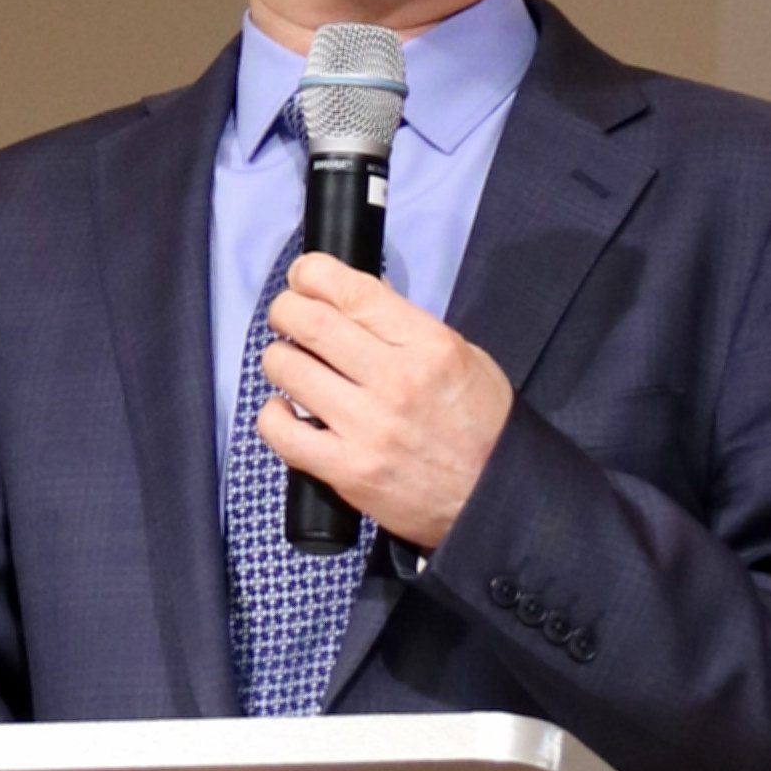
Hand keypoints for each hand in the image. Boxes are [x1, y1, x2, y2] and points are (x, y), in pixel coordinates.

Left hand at [252, 254, 514, 550]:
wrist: (497, 497)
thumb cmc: (481, 423)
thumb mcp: (460, 355)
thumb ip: (404, 325)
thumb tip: (350, 296)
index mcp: (428, 345)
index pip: (351, 291)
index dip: (312, 274)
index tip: (303, 277)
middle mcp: (395, 381)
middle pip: (309, 323)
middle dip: (286, 310)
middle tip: (287, 316)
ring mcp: (367, 428)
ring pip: (288, 369)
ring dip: (278, 358)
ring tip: (290, 364)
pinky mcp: (347, 470)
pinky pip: (281, 432)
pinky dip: (273, 415)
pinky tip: (287, 412)